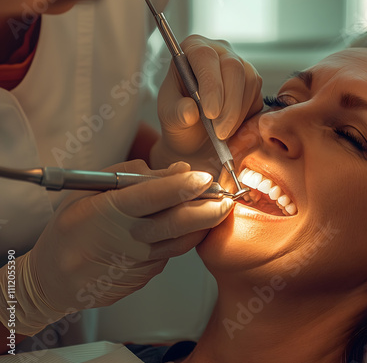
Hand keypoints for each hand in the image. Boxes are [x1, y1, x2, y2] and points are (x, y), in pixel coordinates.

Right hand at [0, 160, 232, 335]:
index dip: (181, 187)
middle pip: (176, 224)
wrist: (54, 281)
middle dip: (207, 211)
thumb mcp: (87, 191)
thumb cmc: (71, 230)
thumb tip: (177, 170)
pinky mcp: (145, 277)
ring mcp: (137, 263)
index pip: (151, 197)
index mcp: (107, 212)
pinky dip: (183, 240)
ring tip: (217, 209)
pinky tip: (187, 228)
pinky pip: (170, 254)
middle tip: (227, 199)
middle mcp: (126, 239)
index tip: (204, 177)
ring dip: (202, 226)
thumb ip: (130, 175)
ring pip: (180, 242)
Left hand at [150, 35, 262, 173]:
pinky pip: (258, 98)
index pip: (205, 56)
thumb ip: (176, 113)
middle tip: (220, 133)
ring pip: (250, 82)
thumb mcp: (169, 119)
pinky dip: (247, 118)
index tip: (210, 113)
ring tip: (222, 134)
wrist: (194, 135)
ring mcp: (240, 66)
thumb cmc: (179, 119)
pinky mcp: (253, 85)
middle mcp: (219, 52)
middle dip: (229, 104)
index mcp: (192, 49)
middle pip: (233, 67)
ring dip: (238, 114)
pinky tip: (231, 130)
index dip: (210, 84)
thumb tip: (189, 111)